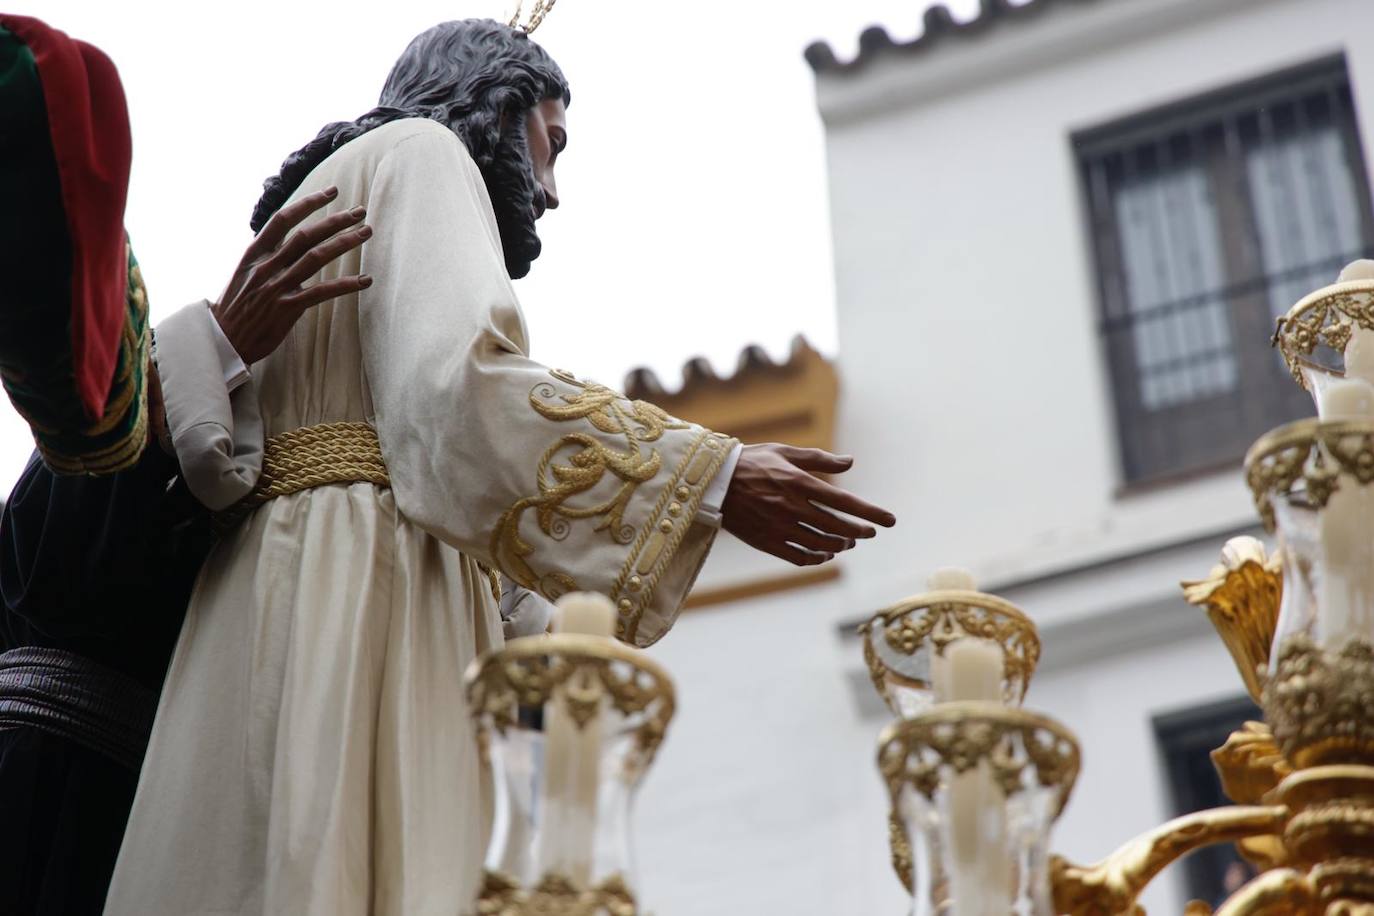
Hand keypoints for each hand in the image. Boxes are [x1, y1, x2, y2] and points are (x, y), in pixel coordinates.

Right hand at [210, 186, 372, 363]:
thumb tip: (285, 241)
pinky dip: (346, 284)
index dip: (308, 203)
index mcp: (254, 254)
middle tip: (360, 212)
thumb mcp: (244, 274)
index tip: (331, 192)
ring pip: (316, 257)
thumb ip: (266, 257)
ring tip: (366, 233)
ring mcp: (276, 286)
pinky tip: (365, 280)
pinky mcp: (287, 308)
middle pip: (306, 235)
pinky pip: (322, 292)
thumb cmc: (236, 308)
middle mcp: (266, 266)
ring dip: (344, 243)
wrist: (221, 341)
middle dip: (335, 220)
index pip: (282, 219)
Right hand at [721, 443, 895, 565]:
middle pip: (836, 526)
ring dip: (840, 544)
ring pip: (820, 543)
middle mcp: (792, 507)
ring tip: (848, 541)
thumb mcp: (785, 452)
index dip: (870, 513)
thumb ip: (819, 459)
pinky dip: (817, 557)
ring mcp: (779, 527)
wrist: (713, 482)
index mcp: (799, 483)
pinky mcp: (767, 542)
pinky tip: (825, 552)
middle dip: (859, 531)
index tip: (889, 521)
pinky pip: (799, 557)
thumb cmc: (752, 462)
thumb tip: (850, 462)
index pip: (844, 502)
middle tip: (869, 532)